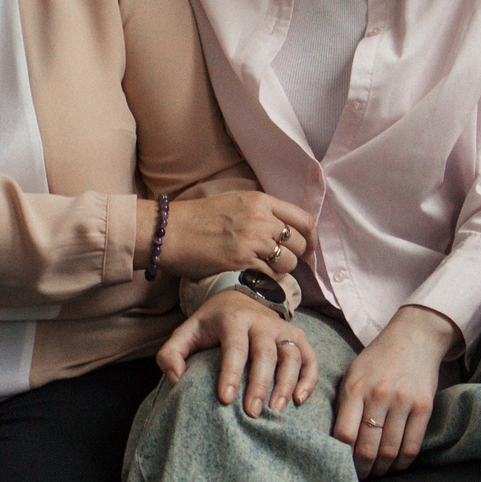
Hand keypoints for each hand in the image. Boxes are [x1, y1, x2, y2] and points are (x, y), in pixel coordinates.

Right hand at [144, 192, 312, 279]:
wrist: (169, 231)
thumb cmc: (197, 218)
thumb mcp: (234, 202)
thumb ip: (260, 211)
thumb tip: (283, 228)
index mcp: (260, 200)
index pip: (303, 219)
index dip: (311, 238)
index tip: (308, 249)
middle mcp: (261, 218)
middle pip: (300, 242)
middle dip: (297, 257)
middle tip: (285, 264)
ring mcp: (252, 240)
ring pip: (288, 262)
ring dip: (282, 271)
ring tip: (266, 271)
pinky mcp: (242, 261)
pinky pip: (270, 276)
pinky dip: (267, 281)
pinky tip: (255, 278)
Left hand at [156, 293, 320, 414]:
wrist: (239, 298)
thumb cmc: (211, 324)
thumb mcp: (186, 332)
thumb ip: (172, 354)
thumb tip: (176, 379)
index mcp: (233, 319)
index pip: (234, 346)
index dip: (231, 372)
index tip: (225, 399)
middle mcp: (262, 321)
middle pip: (266, 353)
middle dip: (260, 383)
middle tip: (252, 412)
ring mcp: (283, 329)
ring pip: (291, 355)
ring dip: (286, 383)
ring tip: (277, 411)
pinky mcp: (298, 337)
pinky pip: (310, 358)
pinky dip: (309, 378)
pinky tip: (299, 399)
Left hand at [331, 306, 458, 476]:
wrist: (414, 337)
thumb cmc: (377, 360)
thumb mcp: (352, 374)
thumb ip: (344, 405)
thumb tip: (335, 441)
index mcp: (355, 389)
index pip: (344, 435)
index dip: (341, 457)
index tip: (340, 465)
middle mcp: (379, 396)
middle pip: (367, 448)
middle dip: (362, 470)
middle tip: (359, 476)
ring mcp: (403, 402)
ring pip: (389, 451)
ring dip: (382, 469)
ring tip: (377, 472)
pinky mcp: (424, 406)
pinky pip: (412, 445)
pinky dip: (403, 462)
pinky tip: (395, 465)